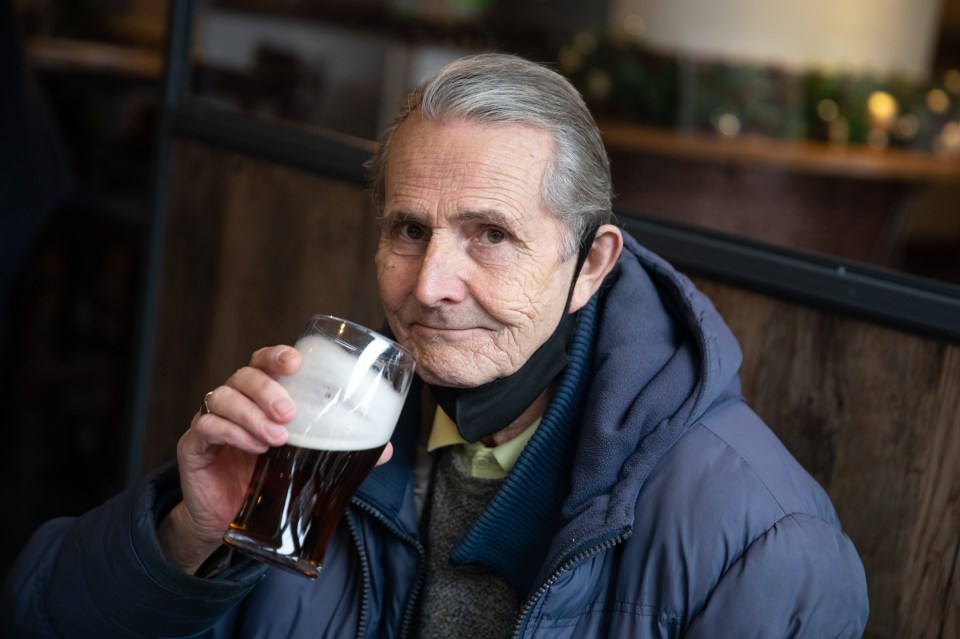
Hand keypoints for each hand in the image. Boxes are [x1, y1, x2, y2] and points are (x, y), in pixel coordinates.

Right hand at [158, 345, 393, 573]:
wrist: (228, 520)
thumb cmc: (269, 479)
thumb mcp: (307, 463)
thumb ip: (342, 451)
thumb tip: (387, 449)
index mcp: (262, 397)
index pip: (265, 362)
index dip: (278, 355)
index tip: (296, 363)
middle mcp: (235, 401)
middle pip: (243, 375)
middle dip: (268, 389)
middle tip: (290, 413)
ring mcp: (210, 420)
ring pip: (223, 397)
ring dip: (252, 414)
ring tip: (277, 438)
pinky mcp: (193, 445)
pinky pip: (206, 427)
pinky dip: (231, 432)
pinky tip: (253, 447)